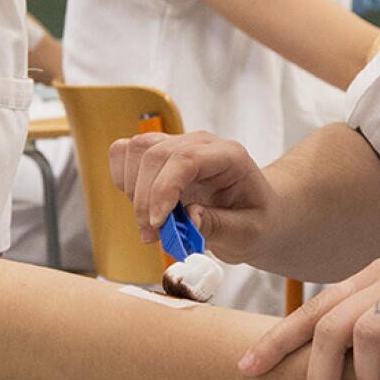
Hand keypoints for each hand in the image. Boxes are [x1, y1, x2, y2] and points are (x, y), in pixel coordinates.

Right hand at [108, 130, 271, 261]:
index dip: (164, 189)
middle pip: (156, 154)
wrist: (256, 214)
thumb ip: (219, 225)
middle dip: (146, 199)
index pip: (186, 159)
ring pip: (137, 149)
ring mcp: (178, 146)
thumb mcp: (247, 233)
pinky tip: (141, 204)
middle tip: (153, 235)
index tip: (158, 223)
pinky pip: (127, 153)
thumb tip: (189, 219)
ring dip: (133, 190)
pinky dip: (124, 179)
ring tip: (151, 224)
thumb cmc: (255, 220)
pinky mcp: (160, 156)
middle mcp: (200, 144)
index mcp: (229, 156)